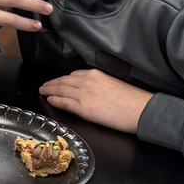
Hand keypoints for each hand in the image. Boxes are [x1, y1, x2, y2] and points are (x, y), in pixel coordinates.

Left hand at [39, 69, 153, 132]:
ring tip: (43, 91)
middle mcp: (87, 81)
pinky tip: (50, 100)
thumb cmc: (133, 99)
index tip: (58, 80)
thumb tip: (93, 88)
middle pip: (63, 80)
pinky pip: (64, 102)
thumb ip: (100, 82)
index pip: (74, 74)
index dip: (62, 78)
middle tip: (44, 85)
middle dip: (52, 83)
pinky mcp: (84, 108)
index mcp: (96, 74)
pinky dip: (55, 100)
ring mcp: (84, 95)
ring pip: (60, 90)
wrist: (140, 109)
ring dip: (49, 90)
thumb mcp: (114, 83)